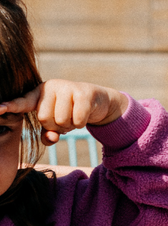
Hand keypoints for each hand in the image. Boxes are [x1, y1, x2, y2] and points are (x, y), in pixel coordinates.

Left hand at [0, 80, 127, 144]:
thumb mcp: (57, 124)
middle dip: (56, 126)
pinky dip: (81, 124)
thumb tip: (51, 138)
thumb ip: (49, 134)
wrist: (98, 102)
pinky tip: (85, 115)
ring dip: (70, 126)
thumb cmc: (71, 113)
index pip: (22, 102)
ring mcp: (67, 87)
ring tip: (74, 118)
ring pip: (61, 120)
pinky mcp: (83, 93)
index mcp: (39, 93)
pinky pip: (77, 120)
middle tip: (65, 121)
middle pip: (44, 118)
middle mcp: (51, 87)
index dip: (10, 106)